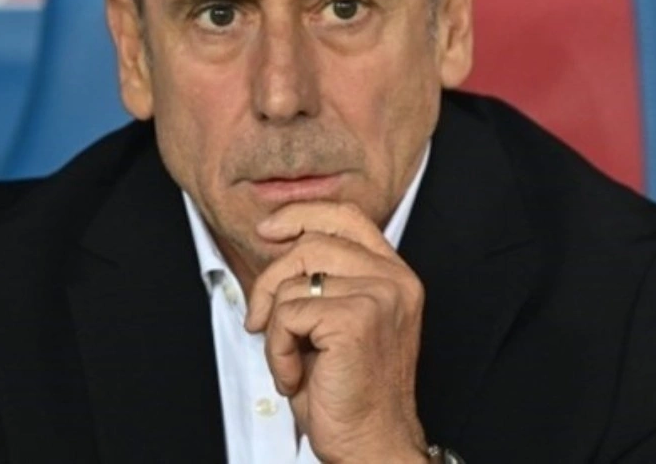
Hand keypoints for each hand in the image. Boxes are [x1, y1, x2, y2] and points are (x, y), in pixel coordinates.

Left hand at [245, 203, 427, 462]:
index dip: (302, 214)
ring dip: (275, 329)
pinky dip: (277, 350)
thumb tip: (278, 242)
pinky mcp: (356, 320)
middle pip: (310, 243)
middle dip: (269, 282)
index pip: (347, 216)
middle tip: (260, 323)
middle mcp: (394, 280)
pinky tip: (296, 375)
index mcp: (395, 275)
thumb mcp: (338, 321)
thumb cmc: (350, 393)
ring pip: (292, 284)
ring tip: (292, 363)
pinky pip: (287, 315)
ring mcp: (379, 297)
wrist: (372, 446)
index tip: (269, 231)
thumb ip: (324, 280)